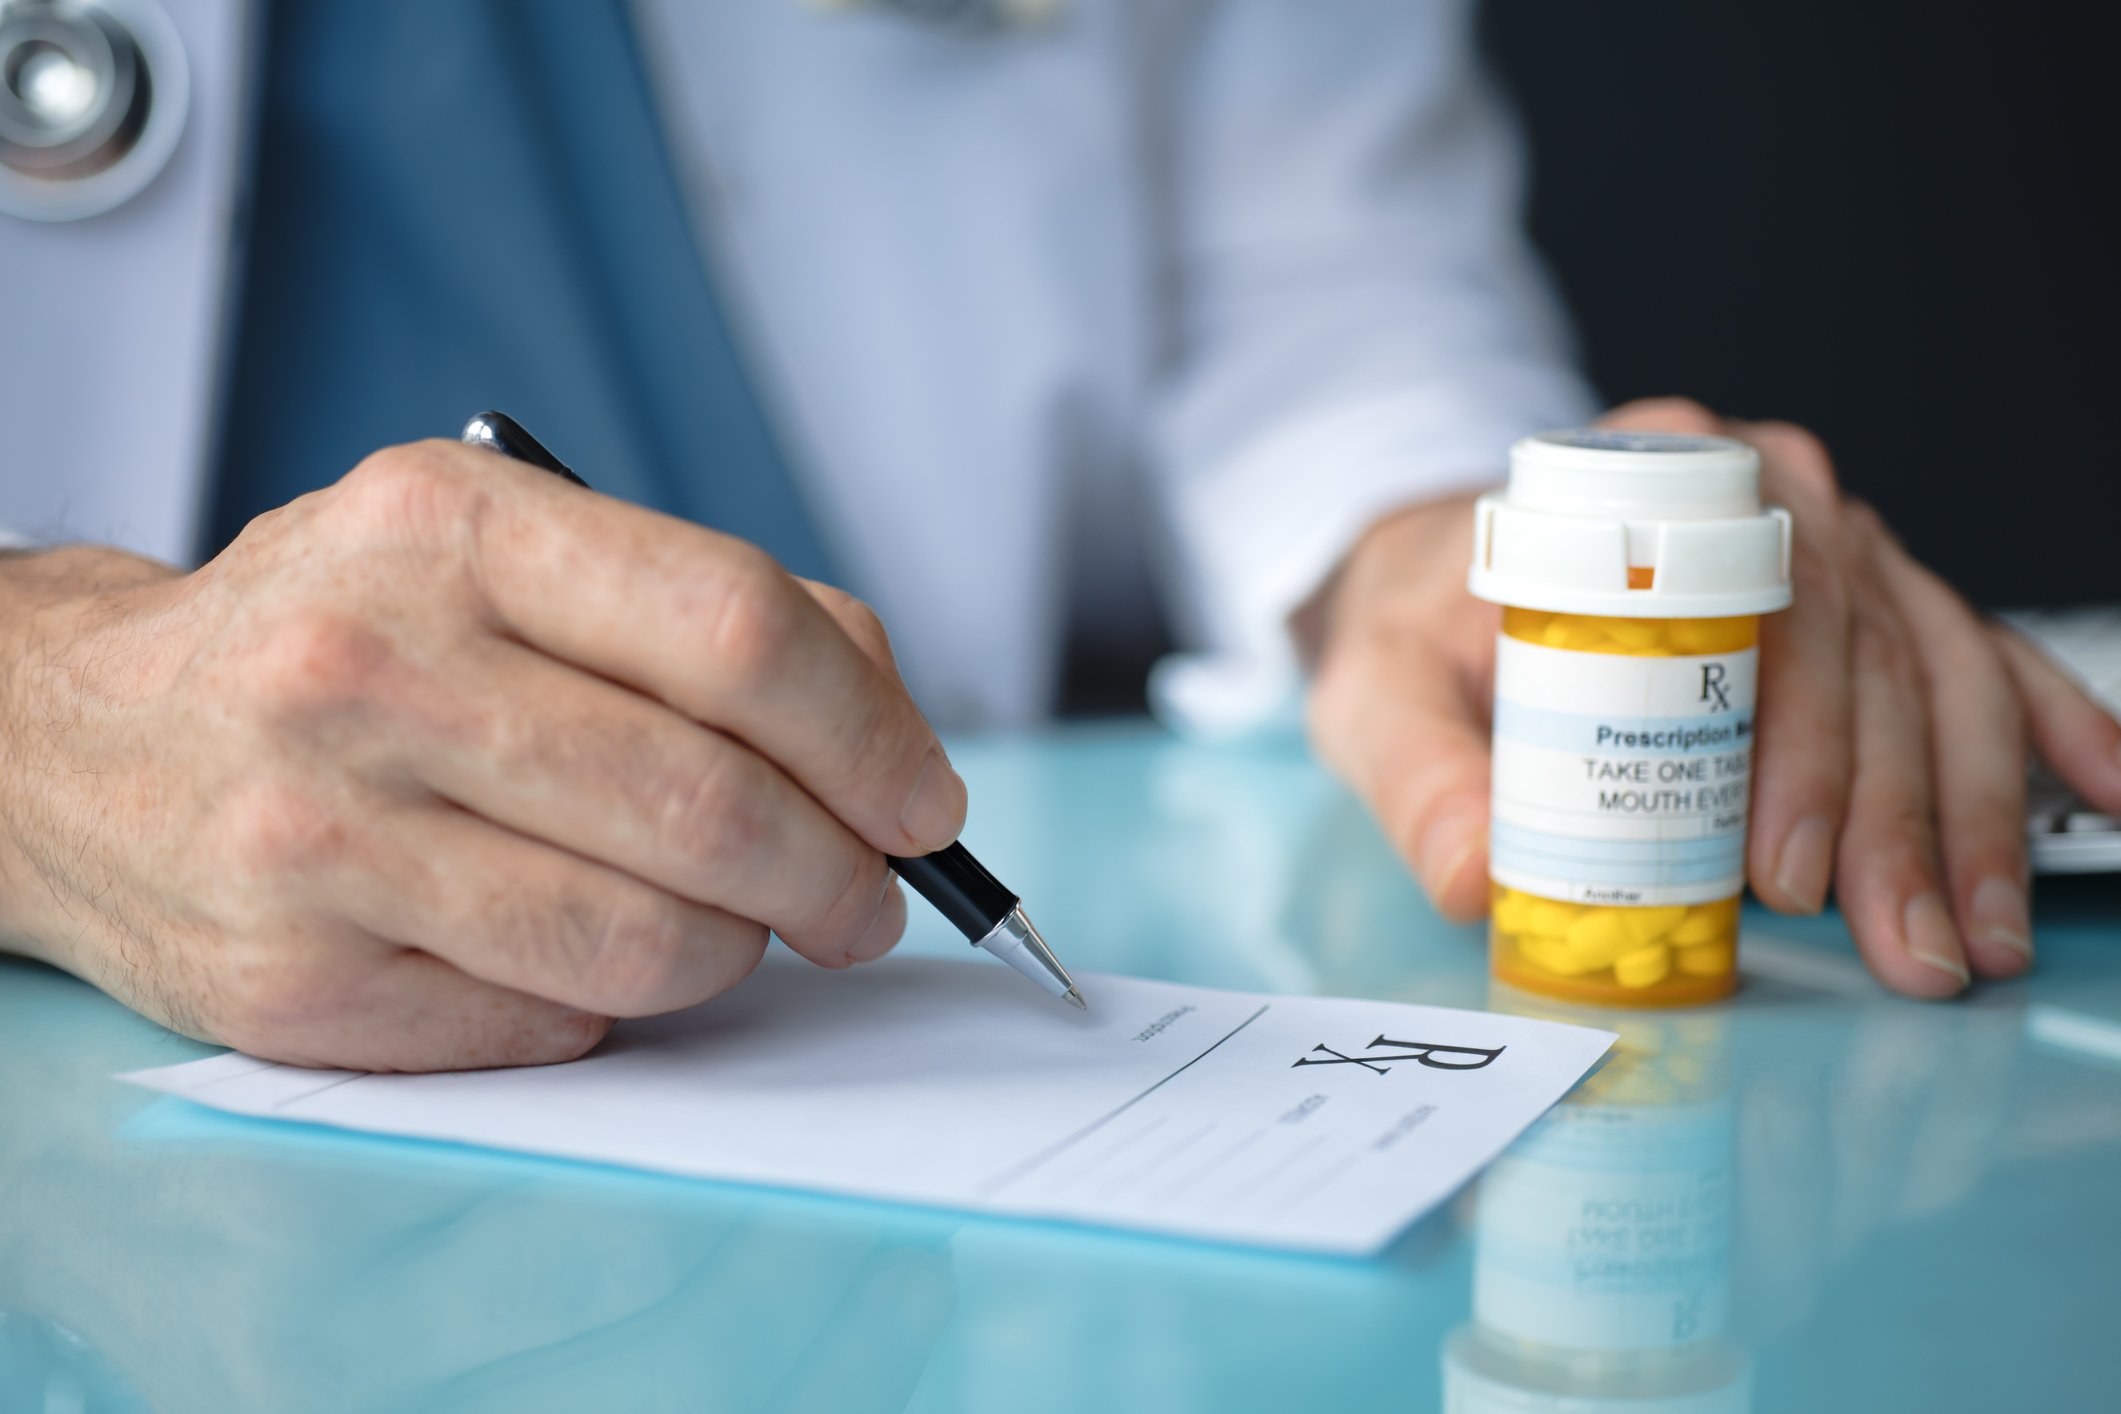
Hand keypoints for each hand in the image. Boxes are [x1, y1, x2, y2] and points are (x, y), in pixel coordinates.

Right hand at [0, 441, 964, 1068]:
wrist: (75, 741)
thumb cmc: (336, 637)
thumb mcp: (498, 549)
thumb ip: (701, 612)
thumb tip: (888, 734)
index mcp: (450, 529)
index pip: (736, 631)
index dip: (869, 734)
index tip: (921, 801)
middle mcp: (369, 671)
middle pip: (711, 806)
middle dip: (841, 876)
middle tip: (868, 900)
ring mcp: (320, 838)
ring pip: (647, 945)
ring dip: (742, 953)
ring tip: (741, 928)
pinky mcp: (293, 984)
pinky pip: (550, 1028)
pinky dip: (616, 1007)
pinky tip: (587, 954)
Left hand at [1306, 398, 2120, 996]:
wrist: (1440, 580)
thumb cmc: (1420, 628)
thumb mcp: (1375, 690)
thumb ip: (1416, 776)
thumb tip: (1476, 881)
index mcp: (1649, 484)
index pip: (1761, 608)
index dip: (1796, 745)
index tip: (1787, 871)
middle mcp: (1767, 496)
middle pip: (1871, 652)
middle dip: (1898, 817)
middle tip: (1906, 949)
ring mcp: (1830, 544)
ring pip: (1940, 669)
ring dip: (1972, 812)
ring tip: (1977, 938)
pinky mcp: (1866, 599)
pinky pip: (1981, 656)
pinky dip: (2045, 728)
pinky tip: (2103, 796)